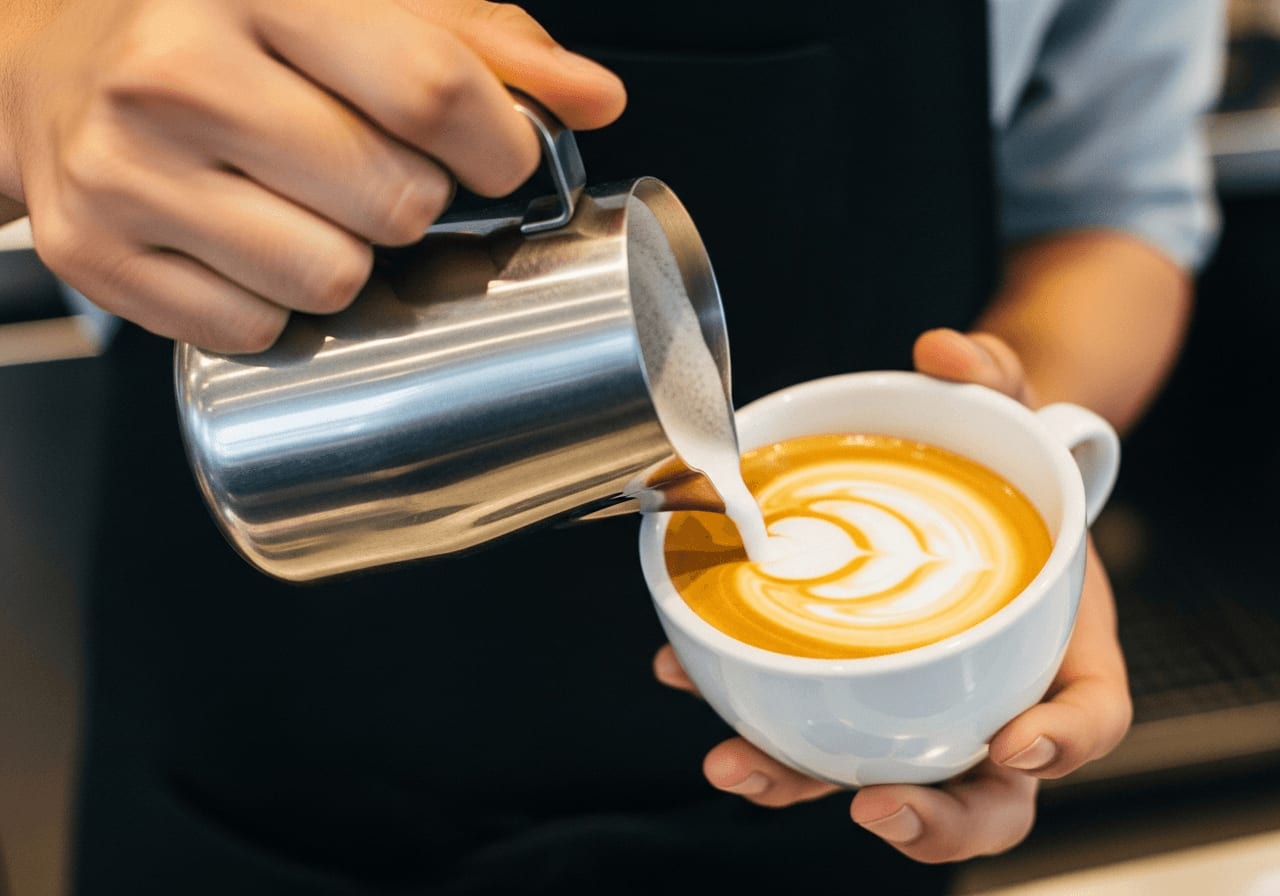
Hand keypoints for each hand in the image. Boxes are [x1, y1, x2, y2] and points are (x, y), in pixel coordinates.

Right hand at [0, 0, 624, 351]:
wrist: (53, 62)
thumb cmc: (220, 27)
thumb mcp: (355, 1)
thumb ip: (482, 42)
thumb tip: (593, 96)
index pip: (430, 88)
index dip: (498, 144)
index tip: (499, 157)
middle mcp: (176, 72)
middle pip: (393, 200)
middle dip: (416, 202)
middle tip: (375, 173)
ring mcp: (125, 170)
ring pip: (330, 278)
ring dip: (349, 259)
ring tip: (306, 207)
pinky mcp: (97, 256)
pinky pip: (256, 328)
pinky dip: (276, 303)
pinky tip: (249, 245)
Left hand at [653, 328, 1131, 862]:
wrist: (959, 481)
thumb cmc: (998, 466)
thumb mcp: (1012, 411)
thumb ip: (993, 378)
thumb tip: (945, 354)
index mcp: (1060, 646)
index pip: (1092, 715)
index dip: (1062, 743)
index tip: (1014, 744)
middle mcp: (995, 696)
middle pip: (989, 797)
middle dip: (936, 819)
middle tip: (876, 806)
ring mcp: (919, 707)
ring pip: (882, 782)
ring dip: (803, 785)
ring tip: (736, 765)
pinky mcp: (848, 694)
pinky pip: (805, 726)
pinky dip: (750, 715)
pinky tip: (685, 674)